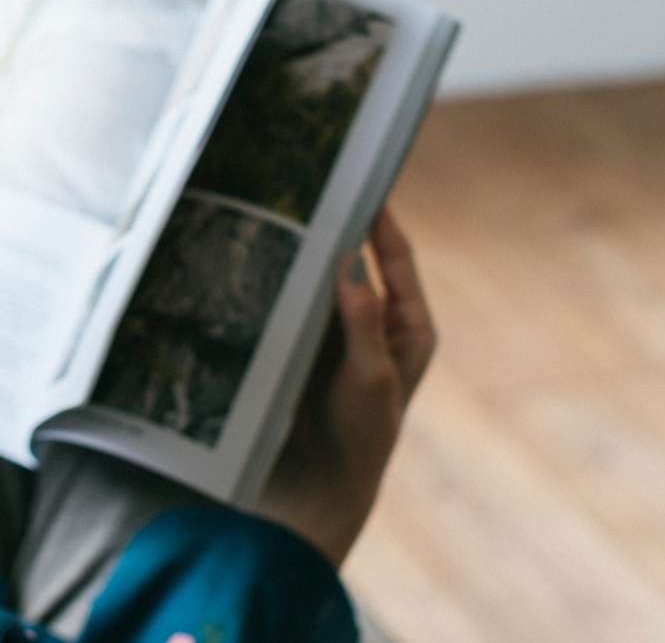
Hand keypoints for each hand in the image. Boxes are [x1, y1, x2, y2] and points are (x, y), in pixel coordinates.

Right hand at [255, 211, 435, 565]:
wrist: (322, 487)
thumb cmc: (361, 436)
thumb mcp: (370, 378)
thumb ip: (362, 322)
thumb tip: (352, 263)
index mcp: (409, 326)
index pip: (397, 258)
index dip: (382, 219)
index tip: (364, 179)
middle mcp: (375, 324)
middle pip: (357, 262)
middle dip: (336, 228)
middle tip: (309, 188)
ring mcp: (337, 336)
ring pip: (321, 281)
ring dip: (302, 255)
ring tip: (276, 216)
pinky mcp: (304, 350)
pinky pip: (293, 306)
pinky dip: (280, 285)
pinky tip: (255, 265)